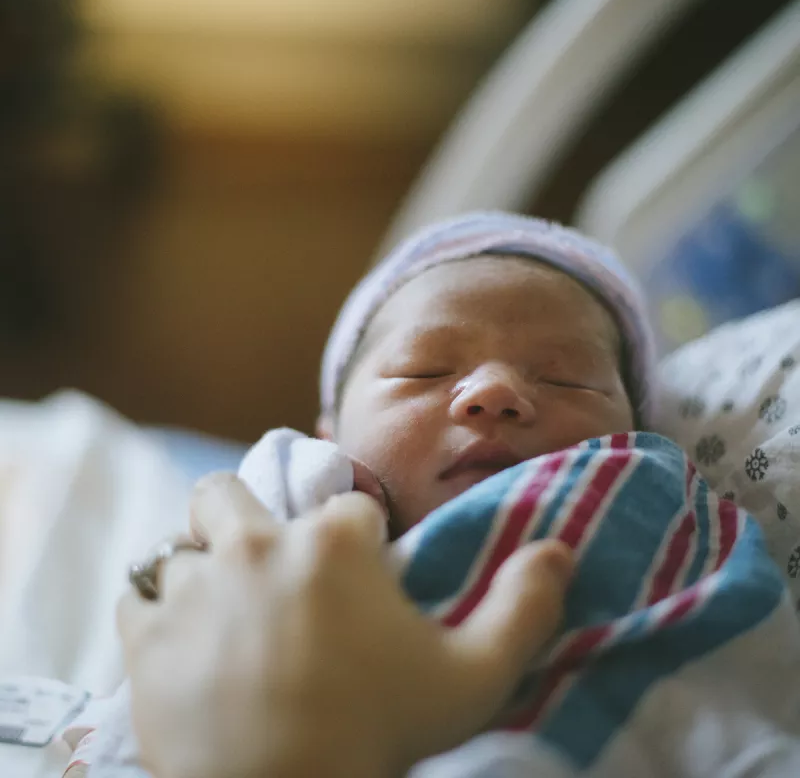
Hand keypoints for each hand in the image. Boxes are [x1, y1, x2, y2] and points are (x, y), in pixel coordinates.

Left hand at [118, 474, 572, 777]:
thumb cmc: (384, 736)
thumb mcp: (476, 676)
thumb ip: (525, 606)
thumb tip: (560, 549)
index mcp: (335, 540)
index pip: (347, 505)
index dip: (358, 539)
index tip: (362, 579)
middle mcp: (257, 544)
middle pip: (230, 490)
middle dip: (246, 514)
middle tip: (264, 562)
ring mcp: (194, 586)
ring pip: (180, 542)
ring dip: (201, 567)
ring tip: (224, 609)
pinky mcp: (148, 638)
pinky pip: (137, 597)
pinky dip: (155, 611)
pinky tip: (182, 639)